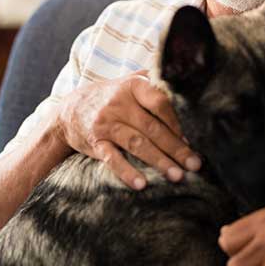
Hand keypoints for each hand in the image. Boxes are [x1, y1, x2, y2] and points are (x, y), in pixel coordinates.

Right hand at [55, 72, 201, 189]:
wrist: (70, 109)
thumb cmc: (112, 97)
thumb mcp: (130, 82)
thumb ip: (156, 83)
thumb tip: (189, 93)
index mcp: (133, 86)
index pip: (160, 103)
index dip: (176, 122)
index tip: (190, 139)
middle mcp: (119, 103)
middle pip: (152, 128)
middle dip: (176, 148)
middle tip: (194, 164)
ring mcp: (106, 123)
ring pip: (137, 144)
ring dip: (159, 161)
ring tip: (177, 176)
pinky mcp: (96, 142)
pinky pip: (112, 158)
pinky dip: (127, 172)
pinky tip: (142, 184)